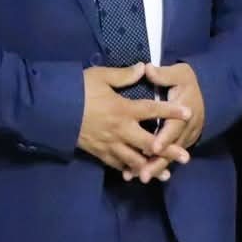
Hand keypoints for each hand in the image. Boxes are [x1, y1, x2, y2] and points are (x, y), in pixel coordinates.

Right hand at [78, 64, 192, 180]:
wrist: (52, 110)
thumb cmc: (77, 90)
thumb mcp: (100, 77)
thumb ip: (123, 75)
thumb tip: (143, 67)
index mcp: (122, 109)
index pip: (152, 110)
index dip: (171, 111)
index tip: (188, 112)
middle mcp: (120, 129)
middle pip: (149, 143)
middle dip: (168, 151)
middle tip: (185, 157)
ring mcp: (110, 144)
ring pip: (135, 160)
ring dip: (151, 167)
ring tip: (167, 174)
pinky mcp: (99, 153)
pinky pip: (117, 164)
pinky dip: (129, 170)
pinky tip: (138, 175)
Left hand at [130, 62, 206, 181]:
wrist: (209, 93)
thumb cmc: (189, 82)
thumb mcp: (180, 73)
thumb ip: (164, 74)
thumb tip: (148, 69)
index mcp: (184, 112)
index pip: (174, 128)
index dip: (164, 139)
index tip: (152, 148)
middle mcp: (186, 129)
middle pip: (171, 150)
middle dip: (156, 163)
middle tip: (142, 175)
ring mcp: (184, 139)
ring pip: (169, 157)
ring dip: (154, 168)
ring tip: (137, 178)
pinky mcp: (181, 144)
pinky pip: (168, 158)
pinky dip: (156, 167)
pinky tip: (139, 174)